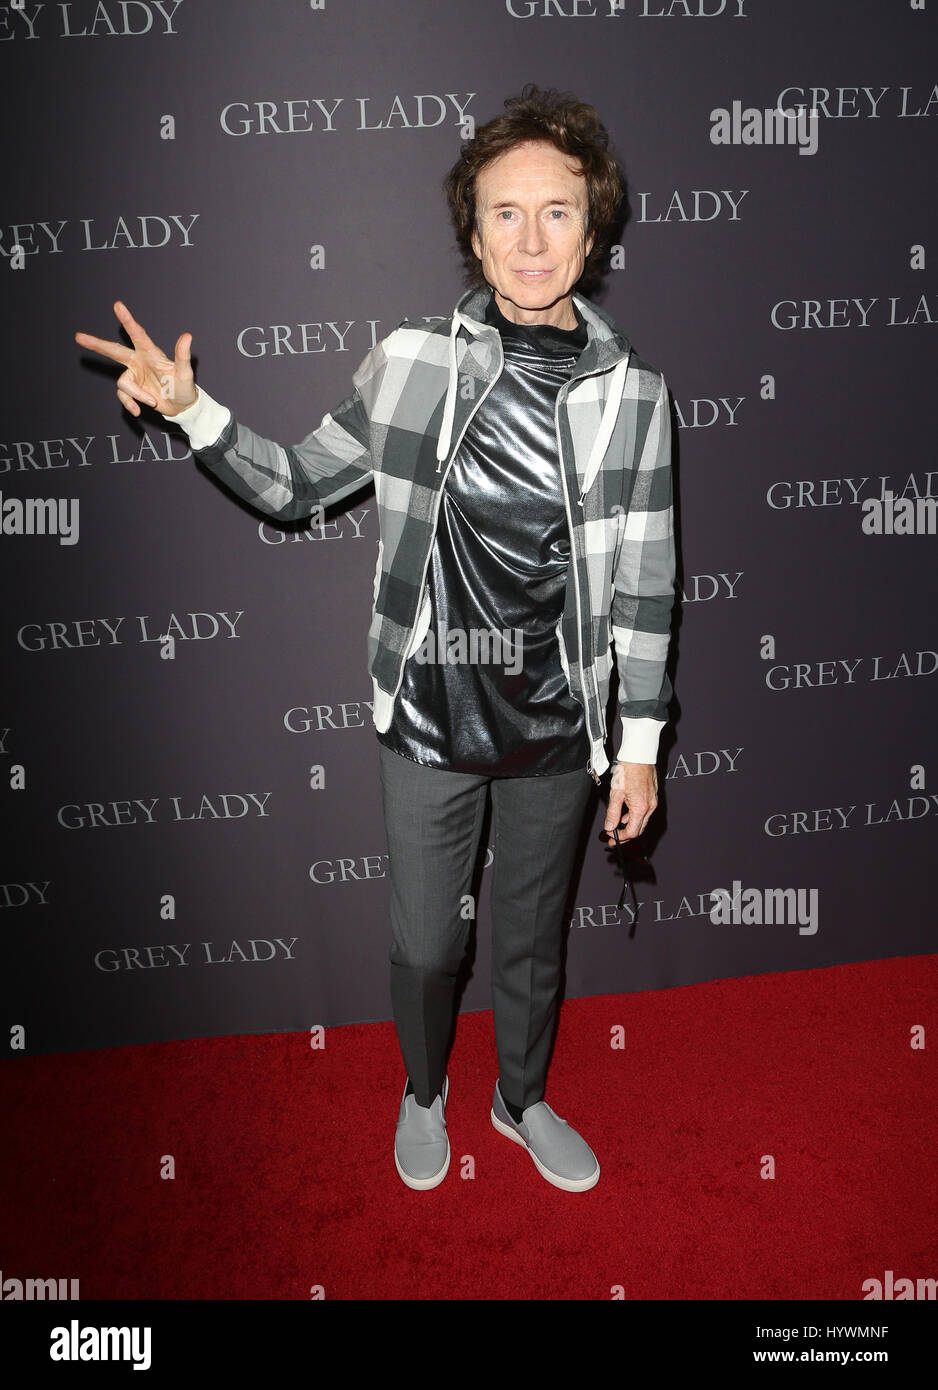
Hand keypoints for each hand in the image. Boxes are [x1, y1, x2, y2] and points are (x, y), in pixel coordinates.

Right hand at [74, 300, 196, 417]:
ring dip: (136, 395)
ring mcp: (134, 376)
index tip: (117, 305)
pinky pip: (123, 396)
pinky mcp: (132, 390)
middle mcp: (139, 362)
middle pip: (114, 351)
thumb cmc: (185, 388)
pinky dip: (131, 404)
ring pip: (122, 383)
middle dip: (97, 344)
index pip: (137, 334)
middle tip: (79, 336)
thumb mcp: (186, 373)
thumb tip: (187, 336)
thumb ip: (183, 355)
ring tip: (153, 401)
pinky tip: (139, 410)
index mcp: (151, 354)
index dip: (127, 320)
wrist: (182, 408)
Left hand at [603, 761, 657, 844]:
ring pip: (642, 821)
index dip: (621, 837)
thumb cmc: (628, 770)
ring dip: (630, 825)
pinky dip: (634, 816)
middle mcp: (650, 806)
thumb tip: (610, 826)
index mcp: (641, 808)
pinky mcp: (652, 796)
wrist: (639, 756)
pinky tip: (625, 812)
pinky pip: (644, 812)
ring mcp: (653, 801)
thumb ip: (613, 812)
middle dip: (626, 835)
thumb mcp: (616, 793)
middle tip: (613, 836)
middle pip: (639, 829)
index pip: (632, 832)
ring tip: (617, 824)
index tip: (612, 836)